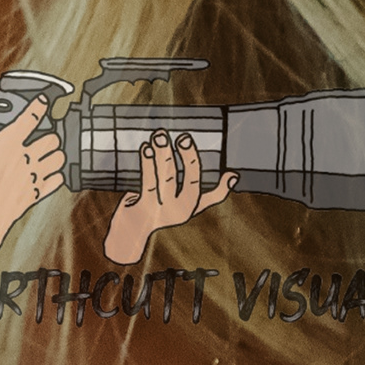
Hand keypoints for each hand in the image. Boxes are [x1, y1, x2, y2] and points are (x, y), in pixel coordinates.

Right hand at [0, 101, 63, 251]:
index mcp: (7, 142)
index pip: (31, 118)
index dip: (40, 105)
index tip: (43, 101)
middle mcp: (25, 157)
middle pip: (53, 139)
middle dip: (51, 135)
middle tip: (46, 135)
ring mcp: (33, 176)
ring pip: (59, 159)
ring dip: (57, 154)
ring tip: (50, 153)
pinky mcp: (37, 193)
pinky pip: (57, 182)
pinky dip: (56, 176)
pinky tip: (50, 174)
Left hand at [102, 130, 235, 264]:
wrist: (131, 229)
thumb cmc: (159, 209)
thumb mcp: (185, 203)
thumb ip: (208, 192)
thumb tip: (234, 176)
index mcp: (190, 208)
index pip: (212, 198)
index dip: (223, 189)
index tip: (231, 173)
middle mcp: (180, 211)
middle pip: (190, 183)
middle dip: (188, 159)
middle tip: (184, 137)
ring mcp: (162, 211)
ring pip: (167, 179)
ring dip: (163, 155)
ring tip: (160, 135)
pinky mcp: (144, 208)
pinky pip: (148, 183)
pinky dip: (147, 164)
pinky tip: (146, 148)